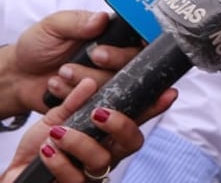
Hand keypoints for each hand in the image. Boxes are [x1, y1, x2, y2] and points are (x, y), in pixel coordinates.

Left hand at [0, 77, 175, 182]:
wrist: (17, 168)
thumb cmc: (42, 142)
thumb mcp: (58, 114)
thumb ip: (76, 99)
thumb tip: (92, 82)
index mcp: (108, 132)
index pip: (138, 117)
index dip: (156, 107)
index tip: (169, 93)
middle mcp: (107, 152)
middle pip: (133, 142)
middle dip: (121, 125)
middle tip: (99, 113)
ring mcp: (91, 173)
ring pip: (102, 161)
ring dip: (80, 143)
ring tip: (58, 133)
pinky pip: (75, 179)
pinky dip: (60, 162)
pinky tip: (47, 151)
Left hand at [8, 11, 141, 113]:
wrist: (18, 77)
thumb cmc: (37, 46)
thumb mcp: (54, 26)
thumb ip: (77, 21)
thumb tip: (101, 18)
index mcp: (112, 36)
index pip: (137, 40)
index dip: (127, 49)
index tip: (101, 54)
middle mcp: (115, 59)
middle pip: (132, 66)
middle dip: (108, 65)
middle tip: (91, 58)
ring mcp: (106, 81)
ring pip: (114, 86)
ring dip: (84, 80)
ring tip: (61, 73)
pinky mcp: (94, 101)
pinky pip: (95, 103)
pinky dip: (73, 96)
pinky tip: (56, 87)